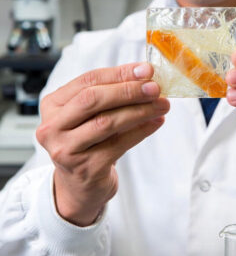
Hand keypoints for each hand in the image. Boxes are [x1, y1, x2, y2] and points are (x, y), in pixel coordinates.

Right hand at [36, 63, 169, 225]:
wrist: (80, 186)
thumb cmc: (89, 141)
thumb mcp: (92, 114)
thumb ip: (112, 93)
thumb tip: (146, 76)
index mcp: (53, 104)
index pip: (88, 80)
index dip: (119, 73)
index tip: (146, 70)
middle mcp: (52, 127)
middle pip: (92, 99)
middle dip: (128, 90)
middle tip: (155, 87)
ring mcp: (66, 150)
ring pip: (107, 122)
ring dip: (140, 110)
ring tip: (162, 105)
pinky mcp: (85, 169)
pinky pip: (119, 144)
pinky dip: (142, 131)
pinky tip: (156, 122)